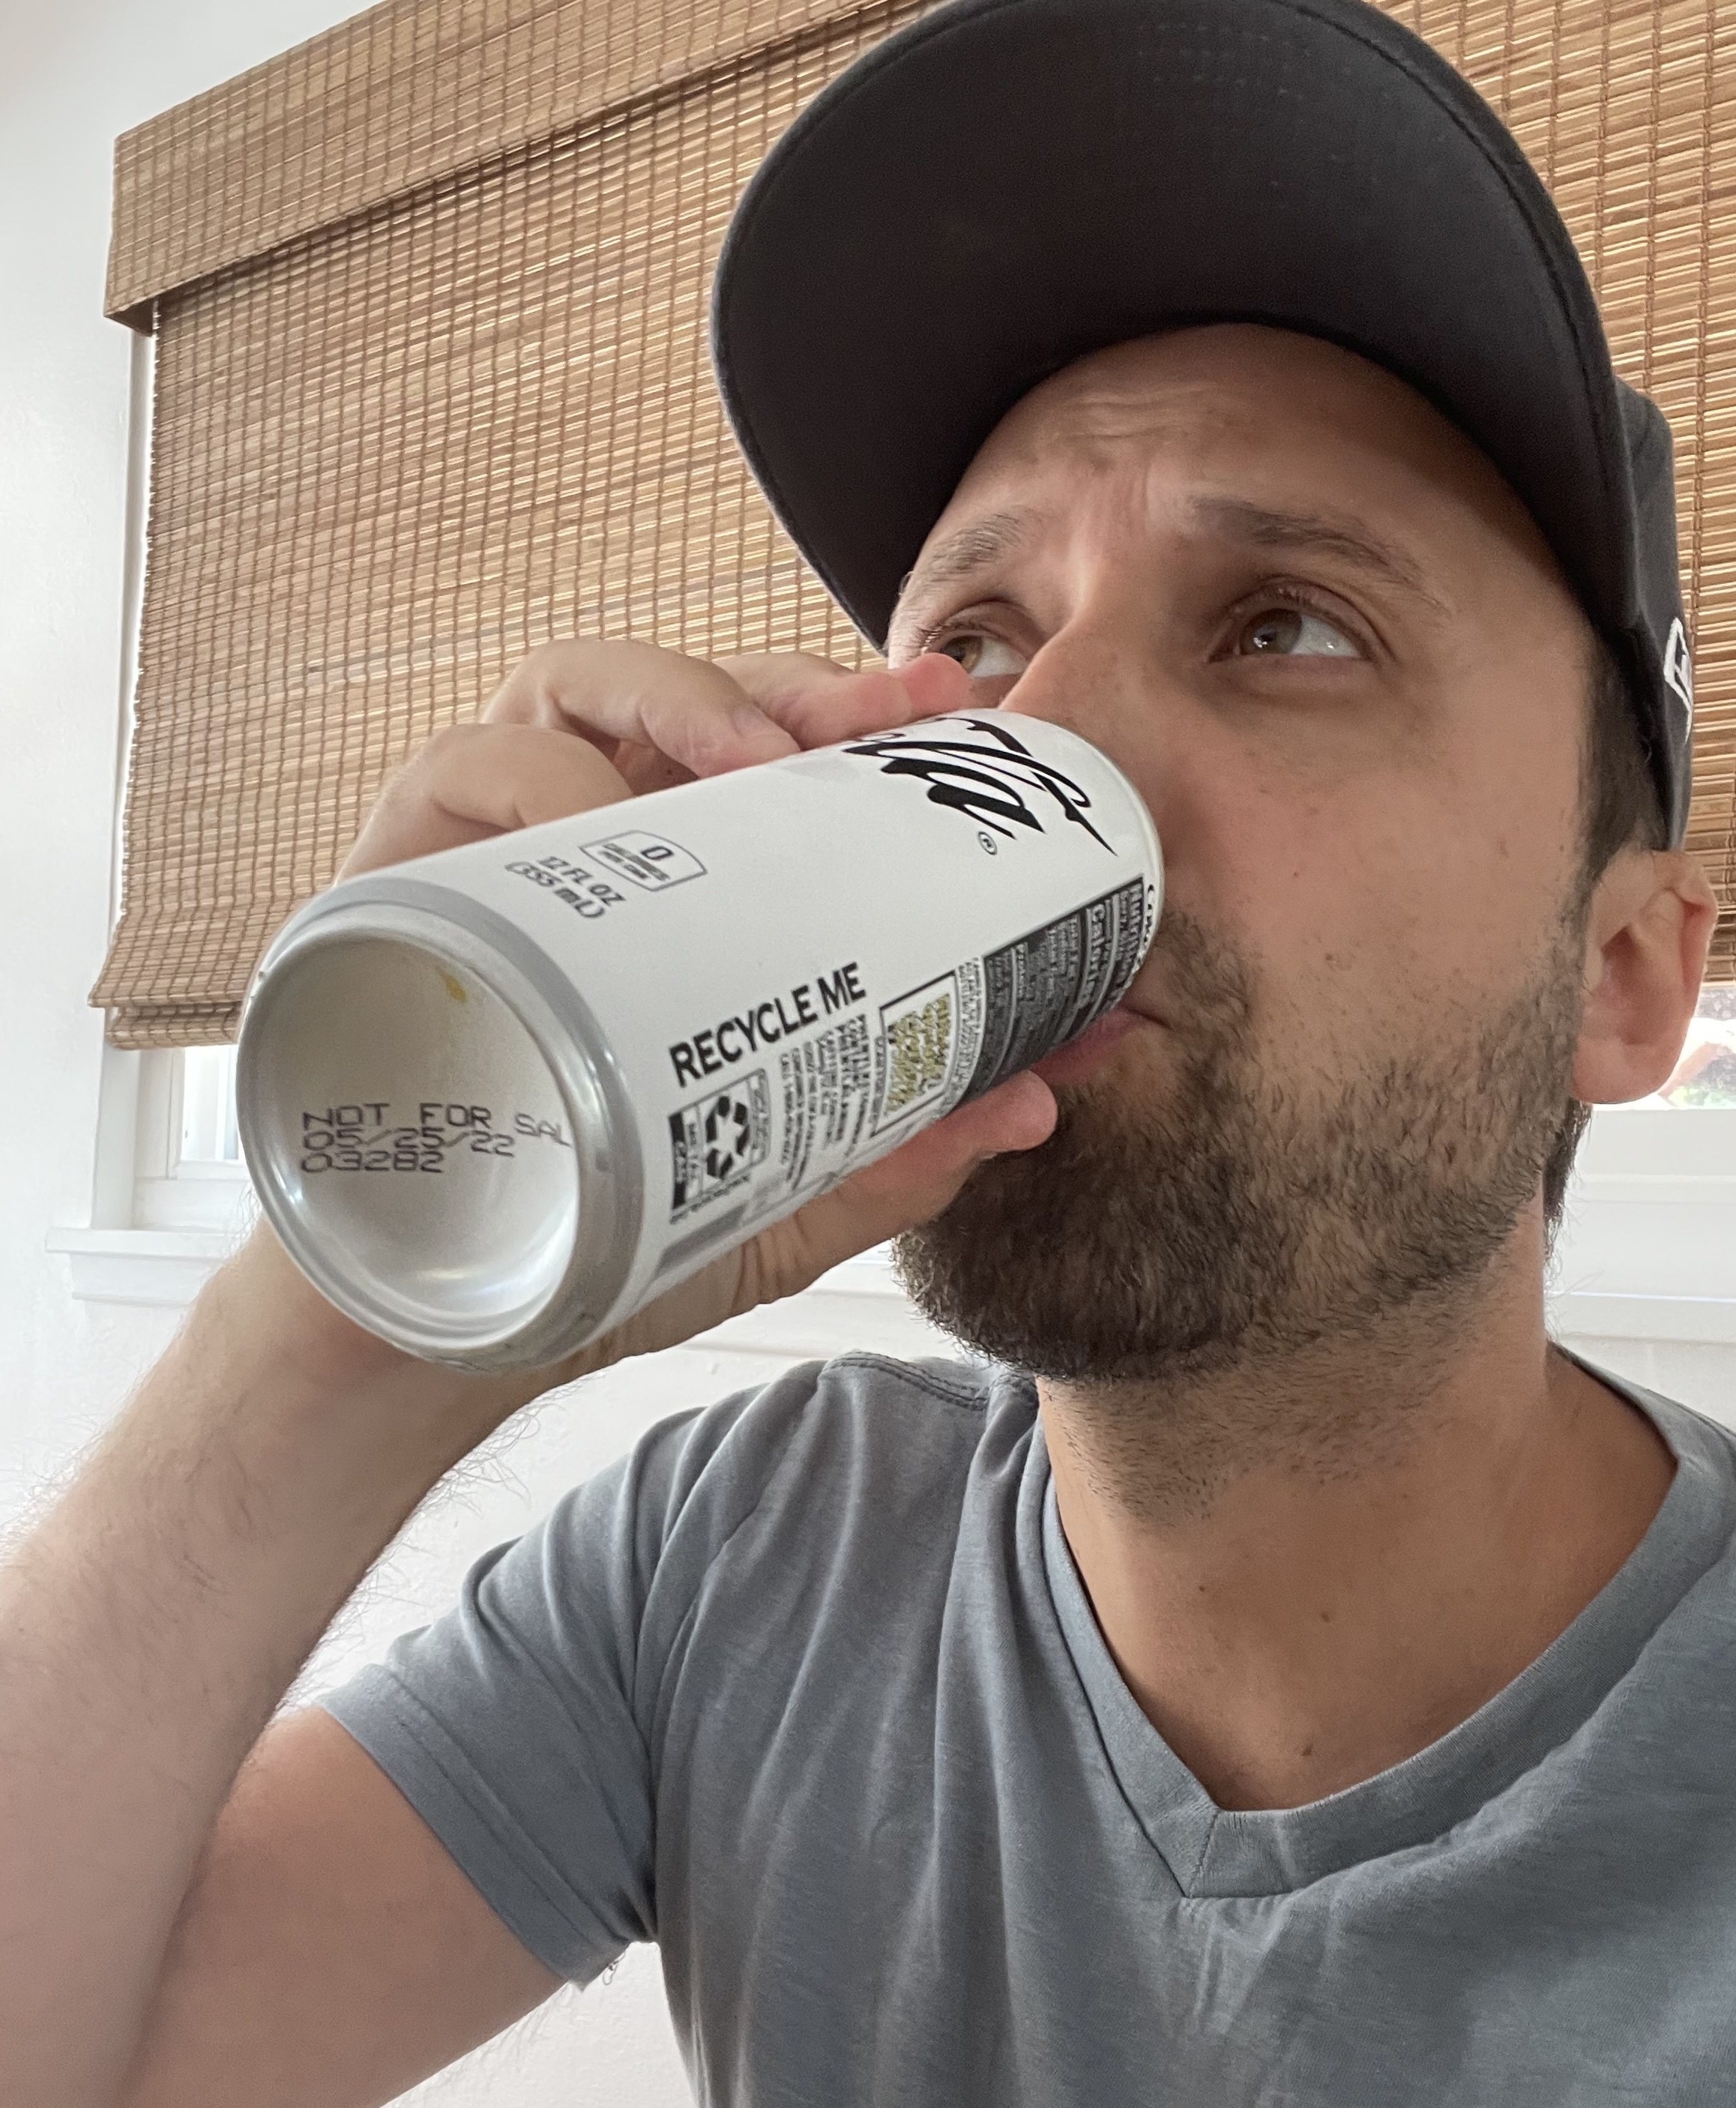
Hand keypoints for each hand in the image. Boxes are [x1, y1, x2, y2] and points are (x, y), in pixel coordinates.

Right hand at [310, 640, 1059, 1381]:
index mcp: (675, 892)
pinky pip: (455, 773)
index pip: (770, 759)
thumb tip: (1038, 1105)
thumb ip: (894, 1153)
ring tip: (753, 760)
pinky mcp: (391, 879)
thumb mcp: (771, 1201)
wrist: (439, 1338)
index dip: (855, 714)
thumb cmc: (596, 1240)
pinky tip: (598, 827)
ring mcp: (486, 850)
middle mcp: (584, 844)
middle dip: (787, 683)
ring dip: (671, 697)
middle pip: (685, 696)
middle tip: (874, 717)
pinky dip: (532, 781)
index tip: (949, 706)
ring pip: (565, 690)